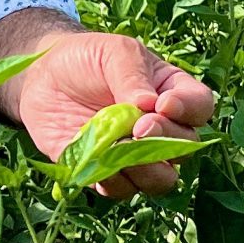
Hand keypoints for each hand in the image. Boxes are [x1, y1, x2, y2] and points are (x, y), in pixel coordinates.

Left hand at [2, 28, 214, 197]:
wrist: (42, 77)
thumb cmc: (86, 58)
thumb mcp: (114, 52)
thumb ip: (133, 75)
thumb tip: (150, 105)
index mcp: (171, 93)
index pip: (200, 107)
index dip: (189, 111)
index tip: (162, 104)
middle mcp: (160, 129)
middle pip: (186, 147)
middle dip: (166, 140)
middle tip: (139, 127)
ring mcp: (134, 154)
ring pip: (161, 179)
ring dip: (145, 169)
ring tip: (118, 147)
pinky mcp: (105, 172)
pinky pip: (121, 190)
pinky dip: (112, 181)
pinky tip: (96, 160)